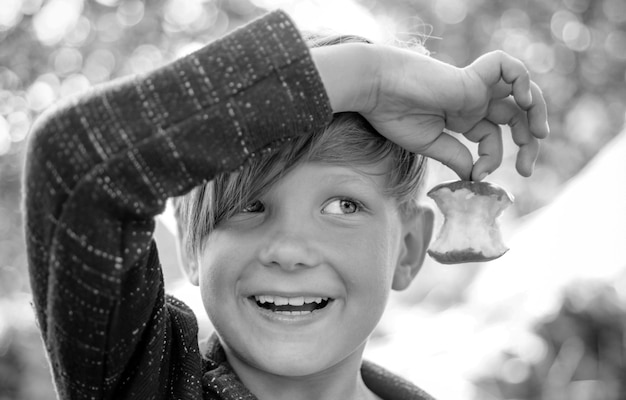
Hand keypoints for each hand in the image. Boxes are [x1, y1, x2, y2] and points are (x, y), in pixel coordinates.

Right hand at [313, 45, 548, 180]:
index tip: (478, 176)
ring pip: (521, 91)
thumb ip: (455, 156)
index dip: (493, 159)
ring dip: (537, 112)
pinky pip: (507, 67)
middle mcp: (473, 101)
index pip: (492, 137)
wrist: (376, 90)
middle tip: (526, 169)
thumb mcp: (429, 144)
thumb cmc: (393, 115)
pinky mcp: (472, 74)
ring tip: (540, 135)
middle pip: (515, 117)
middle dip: (528, 142)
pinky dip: (522, 81)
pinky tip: (524, 103)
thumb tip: (475, 176)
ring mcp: (475, 86)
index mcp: (462, 117)